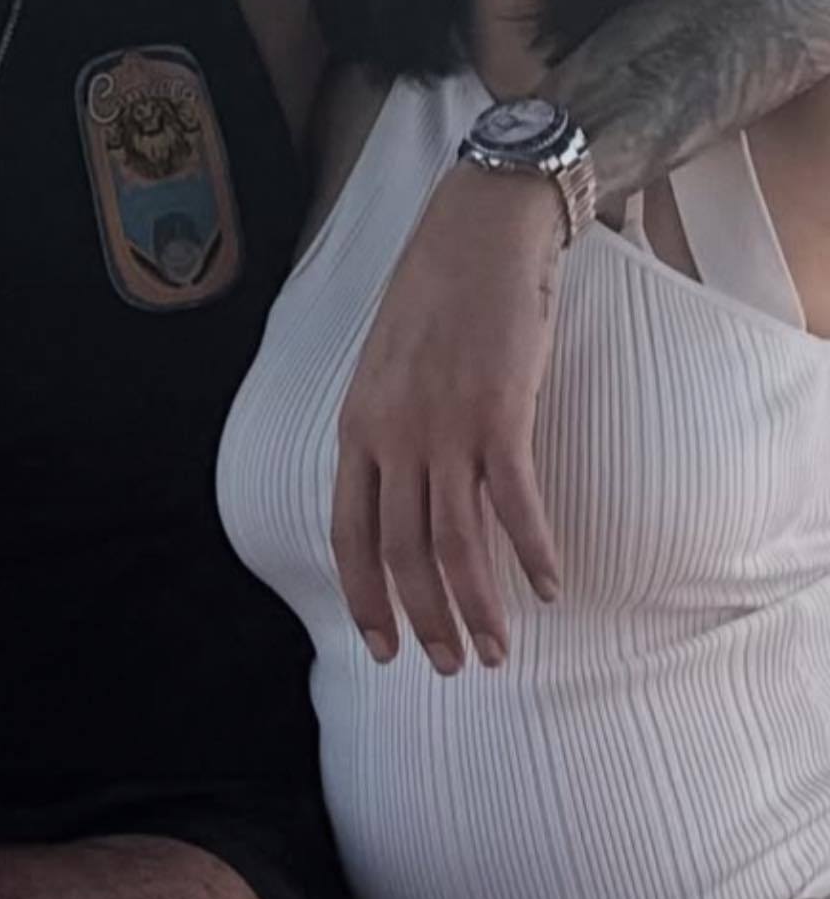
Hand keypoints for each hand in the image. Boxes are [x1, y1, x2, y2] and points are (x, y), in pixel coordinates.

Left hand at [332, 162, 566, 673]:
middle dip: (425, 620)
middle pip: (402, 553)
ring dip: (478, 606)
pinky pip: (514, 501)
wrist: (478, 232)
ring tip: (498, 649)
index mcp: (357, 431)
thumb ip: (386, 436)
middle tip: (453, 666)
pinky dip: (532, 550)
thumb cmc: (436, 300)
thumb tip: (402, 497)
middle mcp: (394, 437)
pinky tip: (550, 586)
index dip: (365, 600)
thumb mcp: (384, 372)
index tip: (382, 648)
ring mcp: (445, 426)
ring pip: (455, 541)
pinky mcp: (500, 411)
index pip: (348, 537)